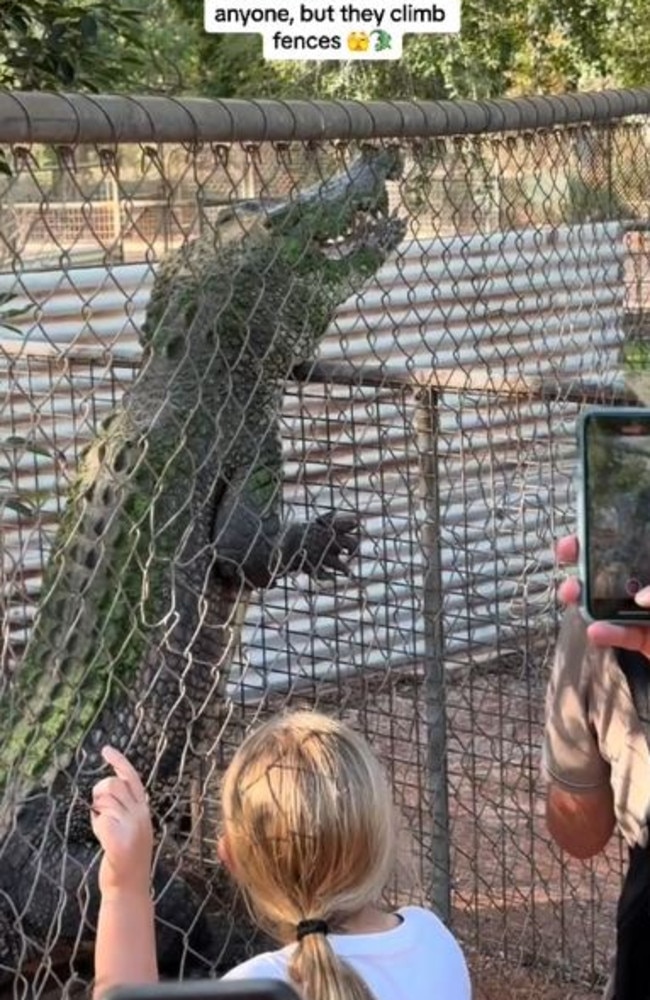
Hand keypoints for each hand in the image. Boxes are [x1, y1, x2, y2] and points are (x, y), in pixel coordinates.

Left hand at [90, 746, 153, 898]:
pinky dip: (96, 826)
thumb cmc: (126, 859)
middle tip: (97, 806)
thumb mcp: (132, 829)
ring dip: (98, 812)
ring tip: (103, 827)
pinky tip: (102, 838)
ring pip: (104, 802)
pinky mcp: (119, 841)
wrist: (129, 889)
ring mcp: (131, 828)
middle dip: (99, 792)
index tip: (106, 750)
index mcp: (143, 811)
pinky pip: (100, 821)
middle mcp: (140, 815)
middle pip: (113, 786)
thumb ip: (125, 809)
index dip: (119, 762)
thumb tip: (109, 788)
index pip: (132, 778)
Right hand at [556, 534, 649, 656]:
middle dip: (585, 564)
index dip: (603, 536)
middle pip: (612, 568)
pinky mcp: (644, 638)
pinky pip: (622, 634)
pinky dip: (608, 634)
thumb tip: (641, 597)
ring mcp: (644, 611)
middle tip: (566, 556)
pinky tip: (595, 632)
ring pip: (609, 600)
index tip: (580, 536)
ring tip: (571, 594)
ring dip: (586, 597)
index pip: (632, 544)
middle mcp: (648, 584)